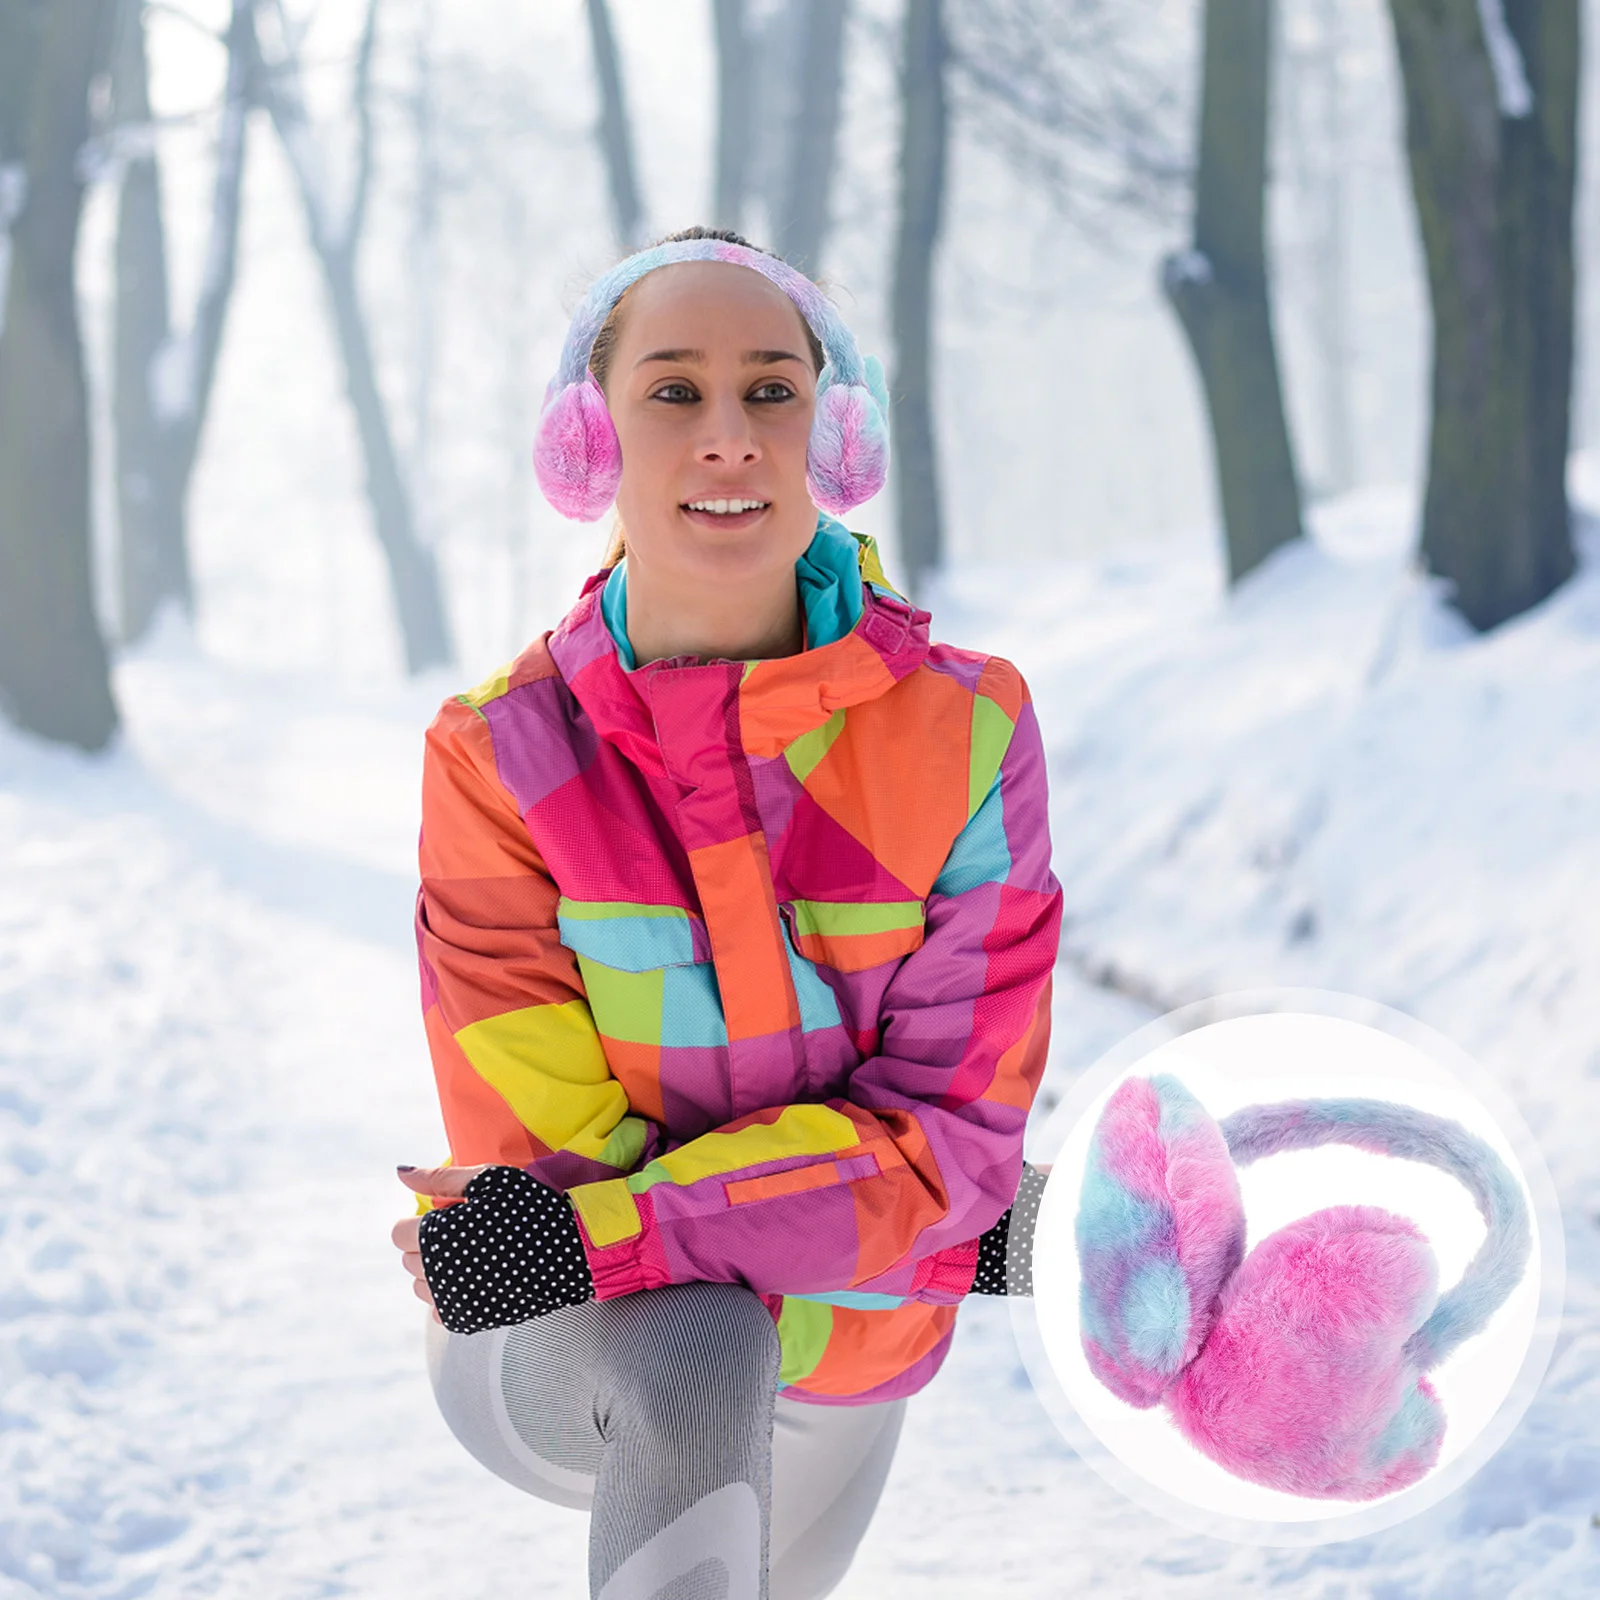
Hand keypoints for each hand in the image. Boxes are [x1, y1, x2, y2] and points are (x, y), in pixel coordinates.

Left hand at [392, 1163, 595, 1334]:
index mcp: (435, 1236)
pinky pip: (440, 1310)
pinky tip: (478, 1278)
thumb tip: (400, 1173)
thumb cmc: (529, 1207)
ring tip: (471, 1255)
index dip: (421, 1221)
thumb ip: (439, 1178)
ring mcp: (451, 1301)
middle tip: (465, 1232)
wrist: (572, 1251)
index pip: (400, 1233)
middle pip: (409, 1260)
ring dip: (435, 1271)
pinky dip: (451, 1295)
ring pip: (421, 1287)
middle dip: (427, 1244)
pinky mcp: (467, 1321)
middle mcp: (435, 1273)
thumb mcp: (487, 1180)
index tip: (449, 1216)